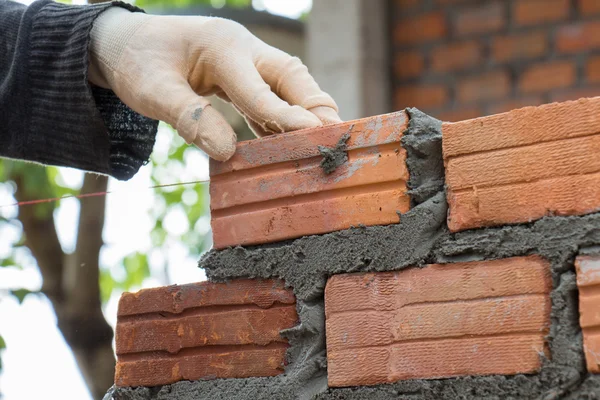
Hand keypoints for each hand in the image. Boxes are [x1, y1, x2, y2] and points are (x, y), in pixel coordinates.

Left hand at [88, 7, 340, 160]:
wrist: (125, 41)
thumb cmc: (136, 62)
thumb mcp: (152, 91)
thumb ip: (189, 117)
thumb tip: (227, 152)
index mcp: (222, 47)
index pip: (261, 89)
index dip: (287, 116)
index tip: (315, 137)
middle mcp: (242, 48)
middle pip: (290, 76)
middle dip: (315, 106)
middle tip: (337, 136)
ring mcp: (245, 58)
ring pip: (287, 83)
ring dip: (306, 110)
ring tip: (325, 140)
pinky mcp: (242, 72)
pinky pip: (270, 94)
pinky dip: (284, 116)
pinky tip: (292, 138)